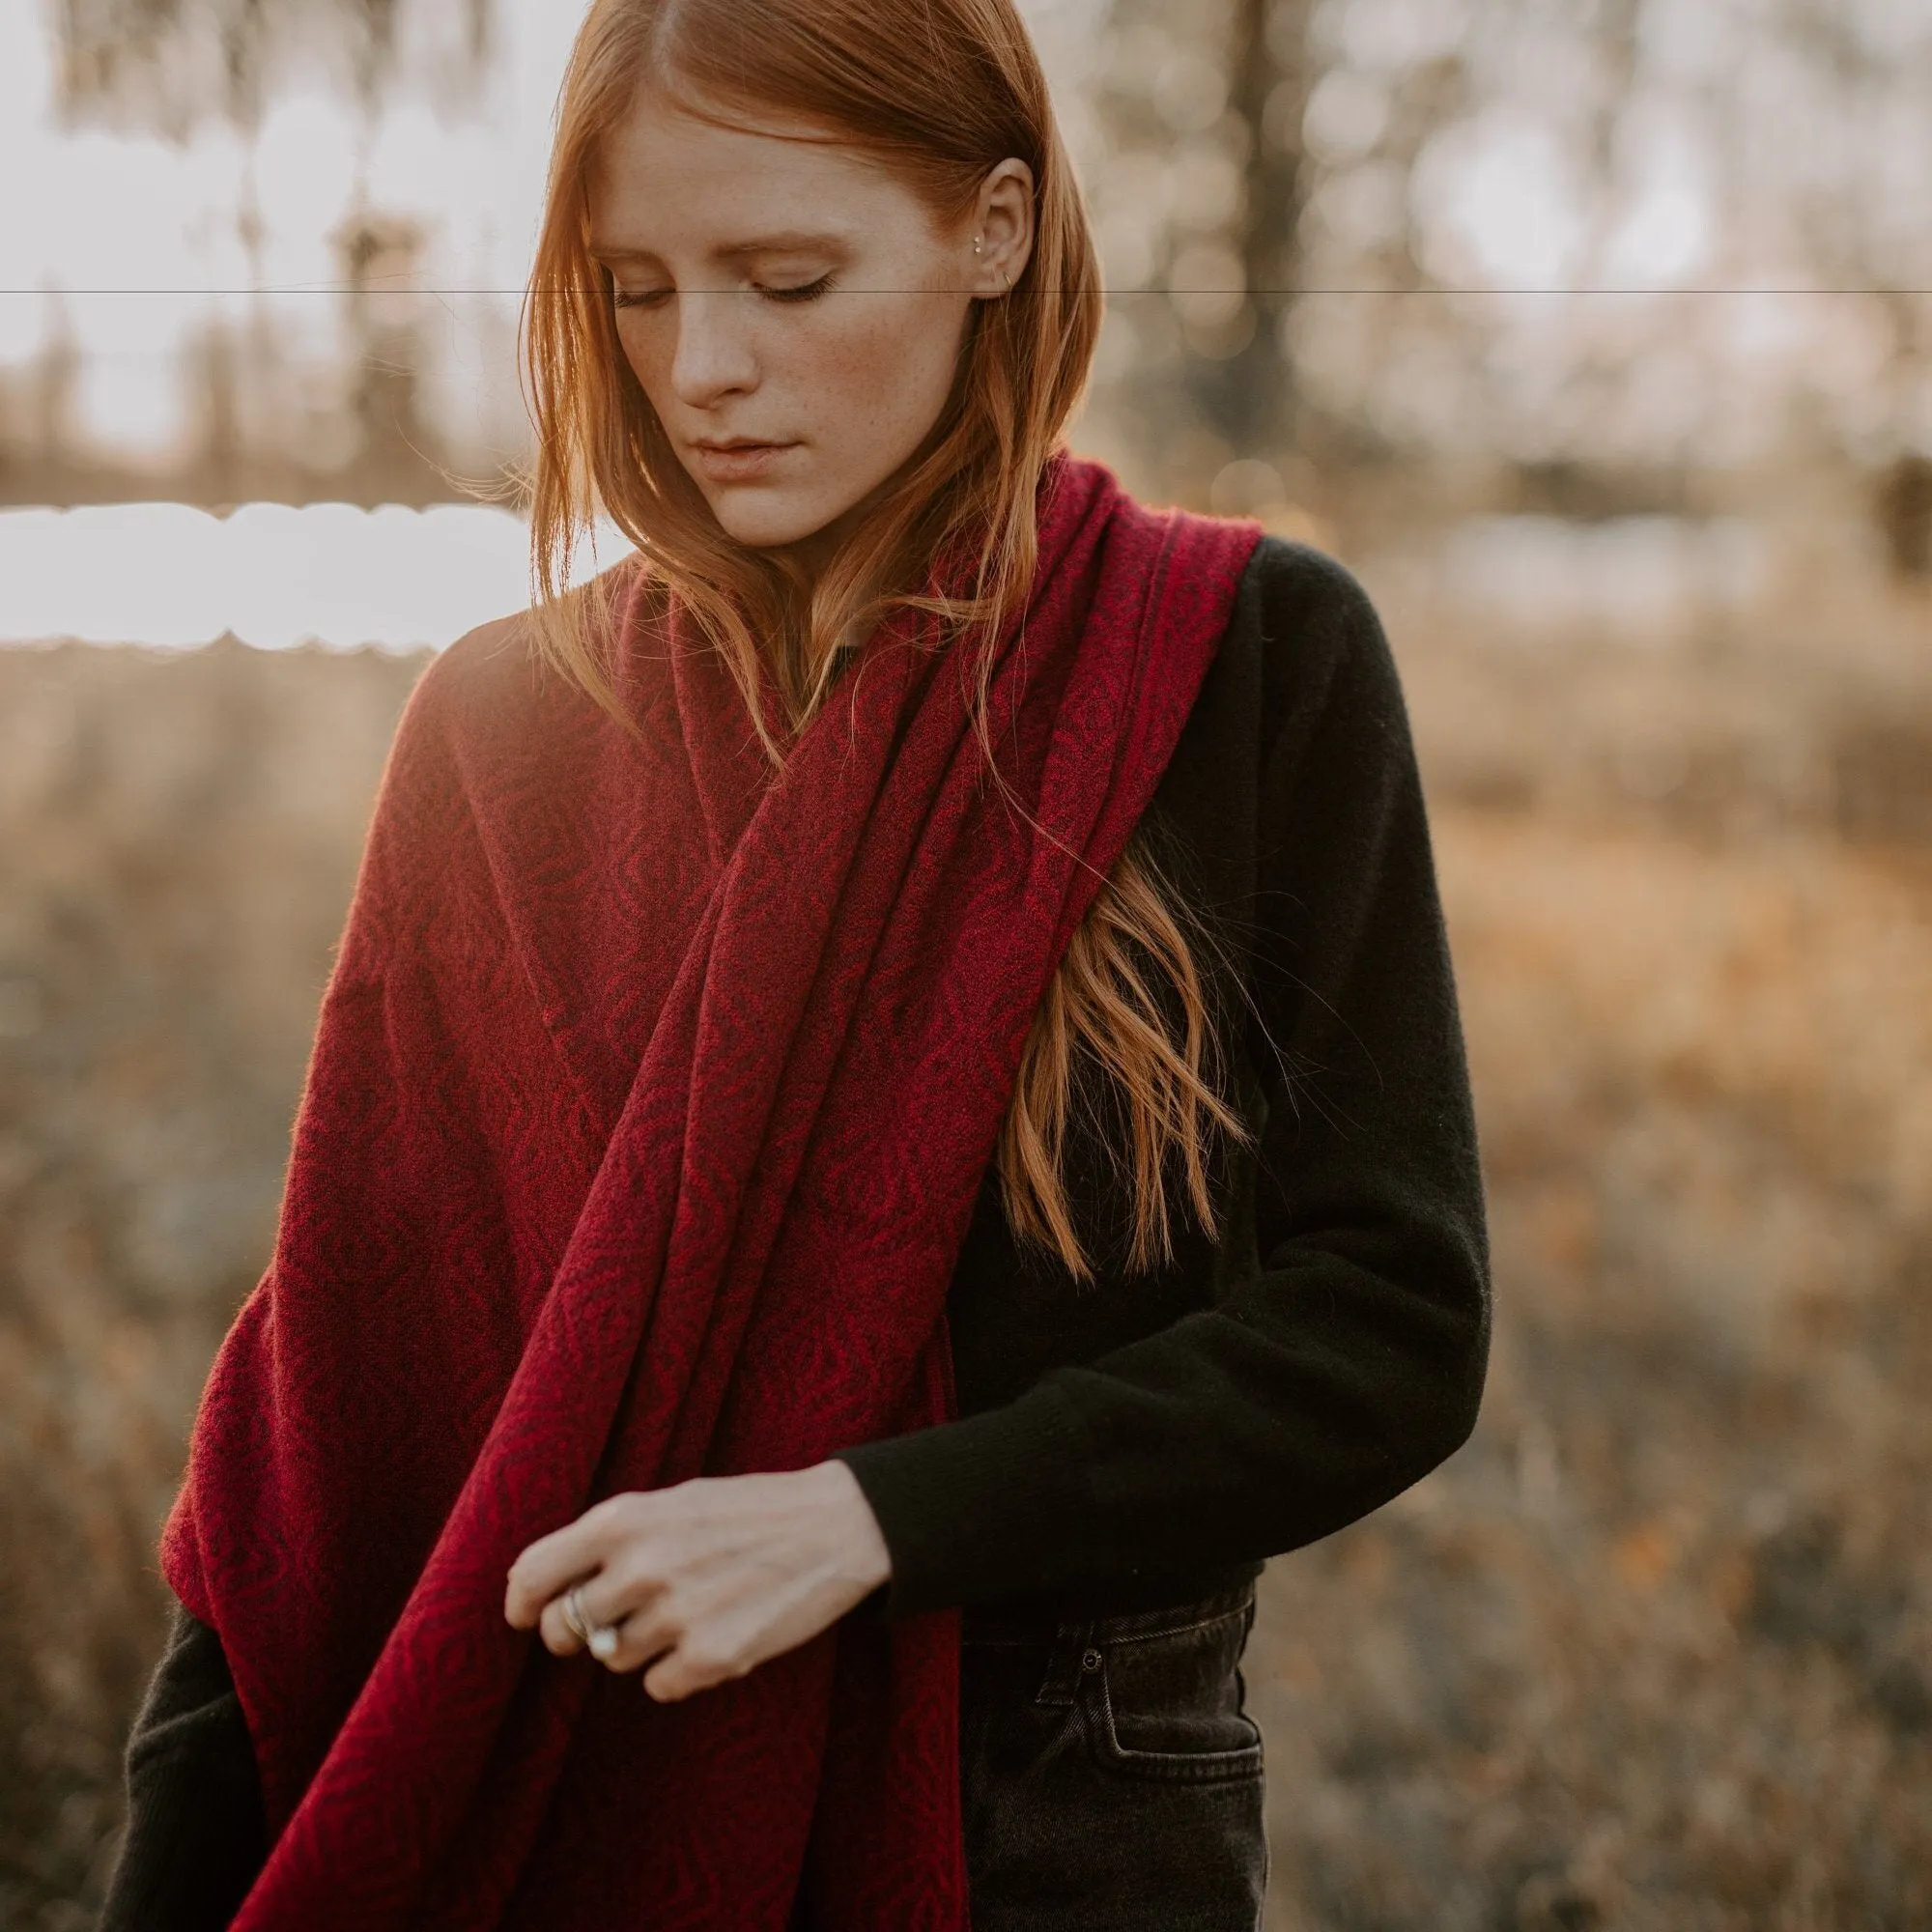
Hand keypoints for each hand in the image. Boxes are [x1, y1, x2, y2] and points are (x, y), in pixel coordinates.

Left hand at [503, 1460, 891, 1700]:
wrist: (834, 1526)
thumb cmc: (748, 1510)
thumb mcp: (672, 1502)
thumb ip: (610, 1539)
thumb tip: (543, 1591)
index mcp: (624, 1520)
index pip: (532, 1573)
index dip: (520, 1602)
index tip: (524, 1614)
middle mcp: (640, 1568)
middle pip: (563, 1629)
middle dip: (575, 1633)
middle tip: (606, 1620)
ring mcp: (674, 1616)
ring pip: (614, 1659)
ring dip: (639, 1645)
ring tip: (688, 1609)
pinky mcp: (710, 1658)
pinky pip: (659, 1685)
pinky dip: (679, 1670)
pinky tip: (714, 1633)